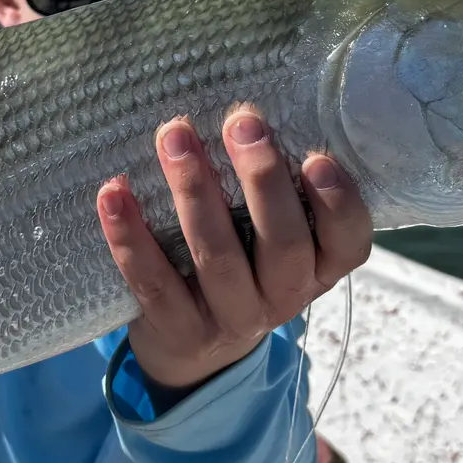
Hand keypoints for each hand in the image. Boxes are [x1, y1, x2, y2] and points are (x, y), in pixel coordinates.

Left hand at [96, 108, 372, 393]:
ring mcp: (232, 318)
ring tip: (175, 136)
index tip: (317, 157)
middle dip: (263, 180)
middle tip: (242, 122)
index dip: (338, 204)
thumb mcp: (276, 238)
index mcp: (318, 268)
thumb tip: (251, 110)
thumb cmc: (245, 265)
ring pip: (217, 257)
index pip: (349, 242)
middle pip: (284, 245)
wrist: (197, 352)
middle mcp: (284, 297)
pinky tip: (114, 192)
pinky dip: (131, 236)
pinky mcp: (179, 330)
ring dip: (195, 191)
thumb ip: (279, 190)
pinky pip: (154, 283)